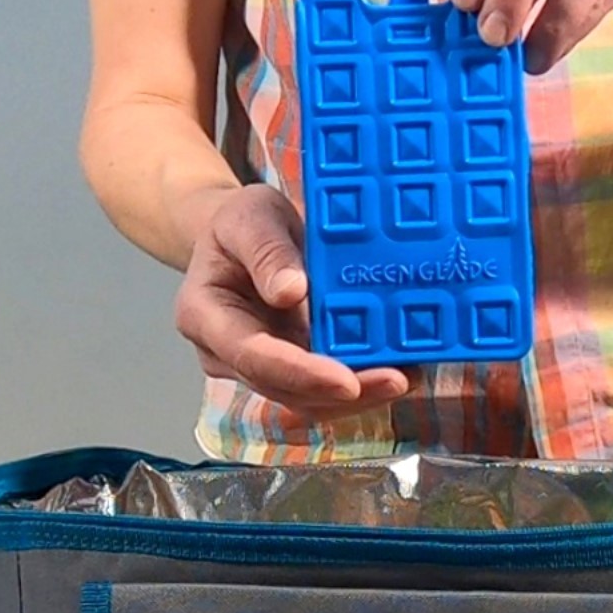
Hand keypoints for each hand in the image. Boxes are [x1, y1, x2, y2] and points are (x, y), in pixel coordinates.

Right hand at [174, 185, 411, 418]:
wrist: (246, 234)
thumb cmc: (241, 223)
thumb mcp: (250, 214)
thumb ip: (266, 249)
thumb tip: (291, 291)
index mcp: (205, 315)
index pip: (252, 356)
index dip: (301, 373)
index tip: (346, 380)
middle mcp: (227, 352)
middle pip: (285, 389)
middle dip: (343, 393)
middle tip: (396, 380)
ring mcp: (260, 366)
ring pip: (309, 398)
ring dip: (360, 396)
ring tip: (407, 377)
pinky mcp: (291, 368)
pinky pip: (325, 386)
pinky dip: (363, 383)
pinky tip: (401, 369)